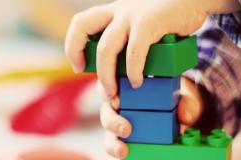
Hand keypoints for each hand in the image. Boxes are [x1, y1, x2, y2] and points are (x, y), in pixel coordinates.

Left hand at [65, 0, 240, 102]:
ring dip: (106, 75)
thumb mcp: (140, 24)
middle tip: (86, 74)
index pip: (80, 23)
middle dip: (77, 54)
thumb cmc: (168, 18)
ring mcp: (132, 15)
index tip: (79, 66)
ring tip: (114, 92)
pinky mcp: (150, 22)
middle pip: (82, 26)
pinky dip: (134, 70)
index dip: (73, 44)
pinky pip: (134, 51)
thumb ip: (127, 40)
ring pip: (106, 47)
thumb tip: (119, 70)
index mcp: (113, 12)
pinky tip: (137, 81)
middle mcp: (118, 10)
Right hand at [99, 77, 203, 158]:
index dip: (107, 92)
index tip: (118, 102)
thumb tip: (184, 116)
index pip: (109, 85)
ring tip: (122, 150)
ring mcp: (119, 122)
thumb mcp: (185, 95)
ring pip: (107, 131)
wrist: (182, 112)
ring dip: (112, 142)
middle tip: (126, 129)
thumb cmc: (177, 98)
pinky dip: (116, 150)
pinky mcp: (123, 139)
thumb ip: (188, 102)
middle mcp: (119, 104)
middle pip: (106, 111)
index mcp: (127, 86)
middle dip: (111, 121)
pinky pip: (114, 144)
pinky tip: (124, 153)